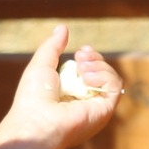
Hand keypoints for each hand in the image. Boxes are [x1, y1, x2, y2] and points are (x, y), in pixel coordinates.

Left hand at [0, 24, 121, 148]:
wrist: (37, 121)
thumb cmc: (33, 97)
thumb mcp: (42, 65)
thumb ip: (52, 47)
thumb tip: (62, 28)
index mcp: (72, 93)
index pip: (90, 70)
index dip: (90, 57)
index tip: (79, 52)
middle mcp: (86, 101)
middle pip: (103, 71)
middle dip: (94, 58)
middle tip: (80, 56)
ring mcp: (96, 107)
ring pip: (111, 77)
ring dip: (98, 65)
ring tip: (81, 68)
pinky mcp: (104, 111)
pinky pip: (114, 87)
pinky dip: (104, 75)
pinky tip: (86, 77)